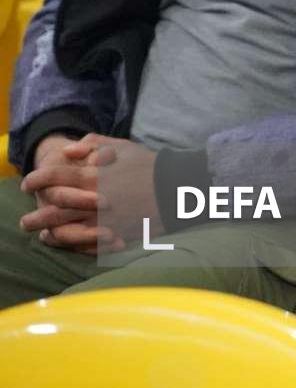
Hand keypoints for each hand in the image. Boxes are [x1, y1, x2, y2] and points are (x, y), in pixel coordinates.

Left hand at [26, 134, 160, 245]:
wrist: (177, 188)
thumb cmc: (148, 165)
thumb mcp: (122, 146)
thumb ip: (92, 143)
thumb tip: (68, 151)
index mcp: (94, 177)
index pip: (54, 178)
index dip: (36, 179)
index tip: (28, 183)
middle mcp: (94, 200)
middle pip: (53, 210)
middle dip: (35, 215)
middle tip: (25, 219)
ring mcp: (104, 220)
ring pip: (64, 231)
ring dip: (47, 233)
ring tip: (40, 233)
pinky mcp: (115, 234)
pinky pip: (85, 244)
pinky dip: (70, 244)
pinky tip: (64, 242)